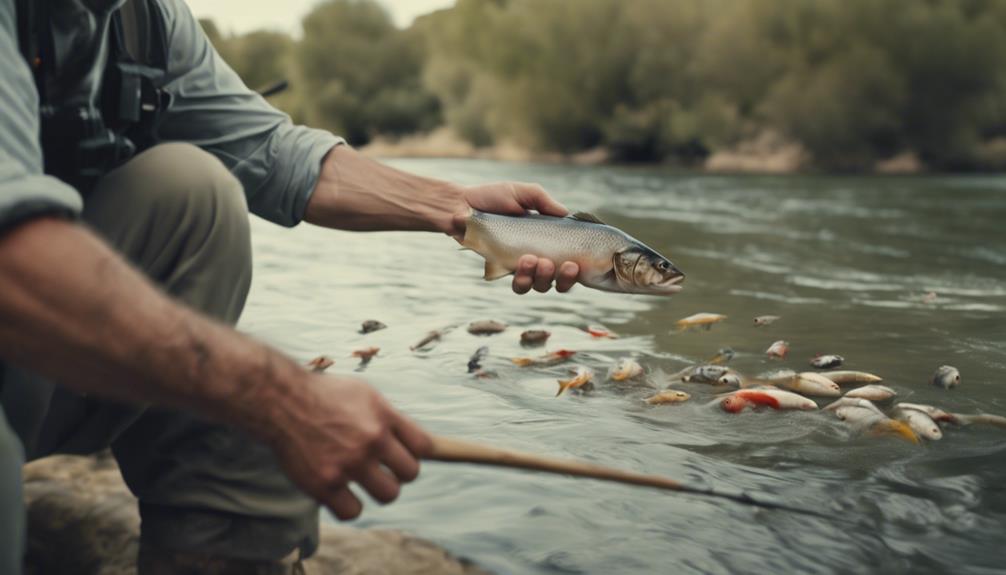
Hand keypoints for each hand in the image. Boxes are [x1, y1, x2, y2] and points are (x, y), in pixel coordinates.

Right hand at [269, 374, 431, 519]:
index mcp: (383, 416)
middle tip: (382, 467)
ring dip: (379, 490)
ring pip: (388, 495)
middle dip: (399, 472)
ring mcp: (348, 464)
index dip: (416, 452)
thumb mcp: (365, 394)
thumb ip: (391, 418)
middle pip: (410, 473)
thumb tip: (420, 444)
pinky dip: (348, 505)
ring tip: (364, 480)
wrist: (281, 401)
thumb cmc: (325, 396)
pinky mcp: (324, 485)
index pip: (424, 446)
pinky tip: (340, 492)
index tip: (403, 453)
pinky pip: (353, 511)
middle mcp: (370, 440)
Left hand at [449, 182, 579, 293]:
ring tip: (535, 261)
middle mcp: (537, 257)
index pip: (568, 261)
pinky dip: (524, 279)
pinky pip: (518, 285)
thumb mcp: (524, 193)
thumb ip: (545, 202)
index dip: (576, 270)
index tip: (575, 263)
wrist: (461, 206)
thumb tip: (567, 214)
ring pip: (539, 286)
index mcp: (546, 241)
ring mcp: (519, 266)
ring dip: (543, 278)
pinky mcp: (502, 271)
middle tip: (558, 264)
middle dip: (563, 278)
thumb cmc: (492, 197)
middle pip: (557, 280)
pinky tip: (522, 264)